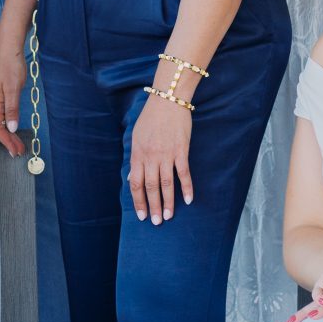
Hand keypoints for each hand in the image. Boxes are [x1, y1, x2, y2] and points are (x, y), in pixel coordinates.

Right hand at [0, 41, 27, 155]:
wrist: (9, 49)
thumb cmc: (11, 66)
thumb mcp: (13, 89)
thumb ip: (12, 109)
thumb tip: (11, 128)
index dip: (6, 141)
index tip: (16, 151)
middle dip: (8, 140)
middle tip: (19, 151)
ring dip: (9, 133)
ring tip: (18, 143)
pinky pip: (1, 114)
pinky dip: (8, 124)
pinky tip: (13, 128)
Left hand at [129, 87, 194, 223]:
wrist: (168, 99)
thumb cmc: (151, 117)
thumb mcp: (137, 136)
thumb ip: (135, 157)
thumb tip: (133, 177)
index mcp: (138, 154)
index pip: (136, 183)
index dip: (138, 201)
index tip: (141, 215)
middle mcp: (151, 157)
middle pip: (151, 187)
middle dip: (152, 207)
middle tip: (155, 222)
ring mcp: (166, 154)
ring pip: (166, 184)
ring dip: (167, 202)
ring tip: (168, 216)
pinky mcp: (181, 150)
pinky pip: (184, 173)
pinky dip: (186, 187)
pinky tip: (189, 200)